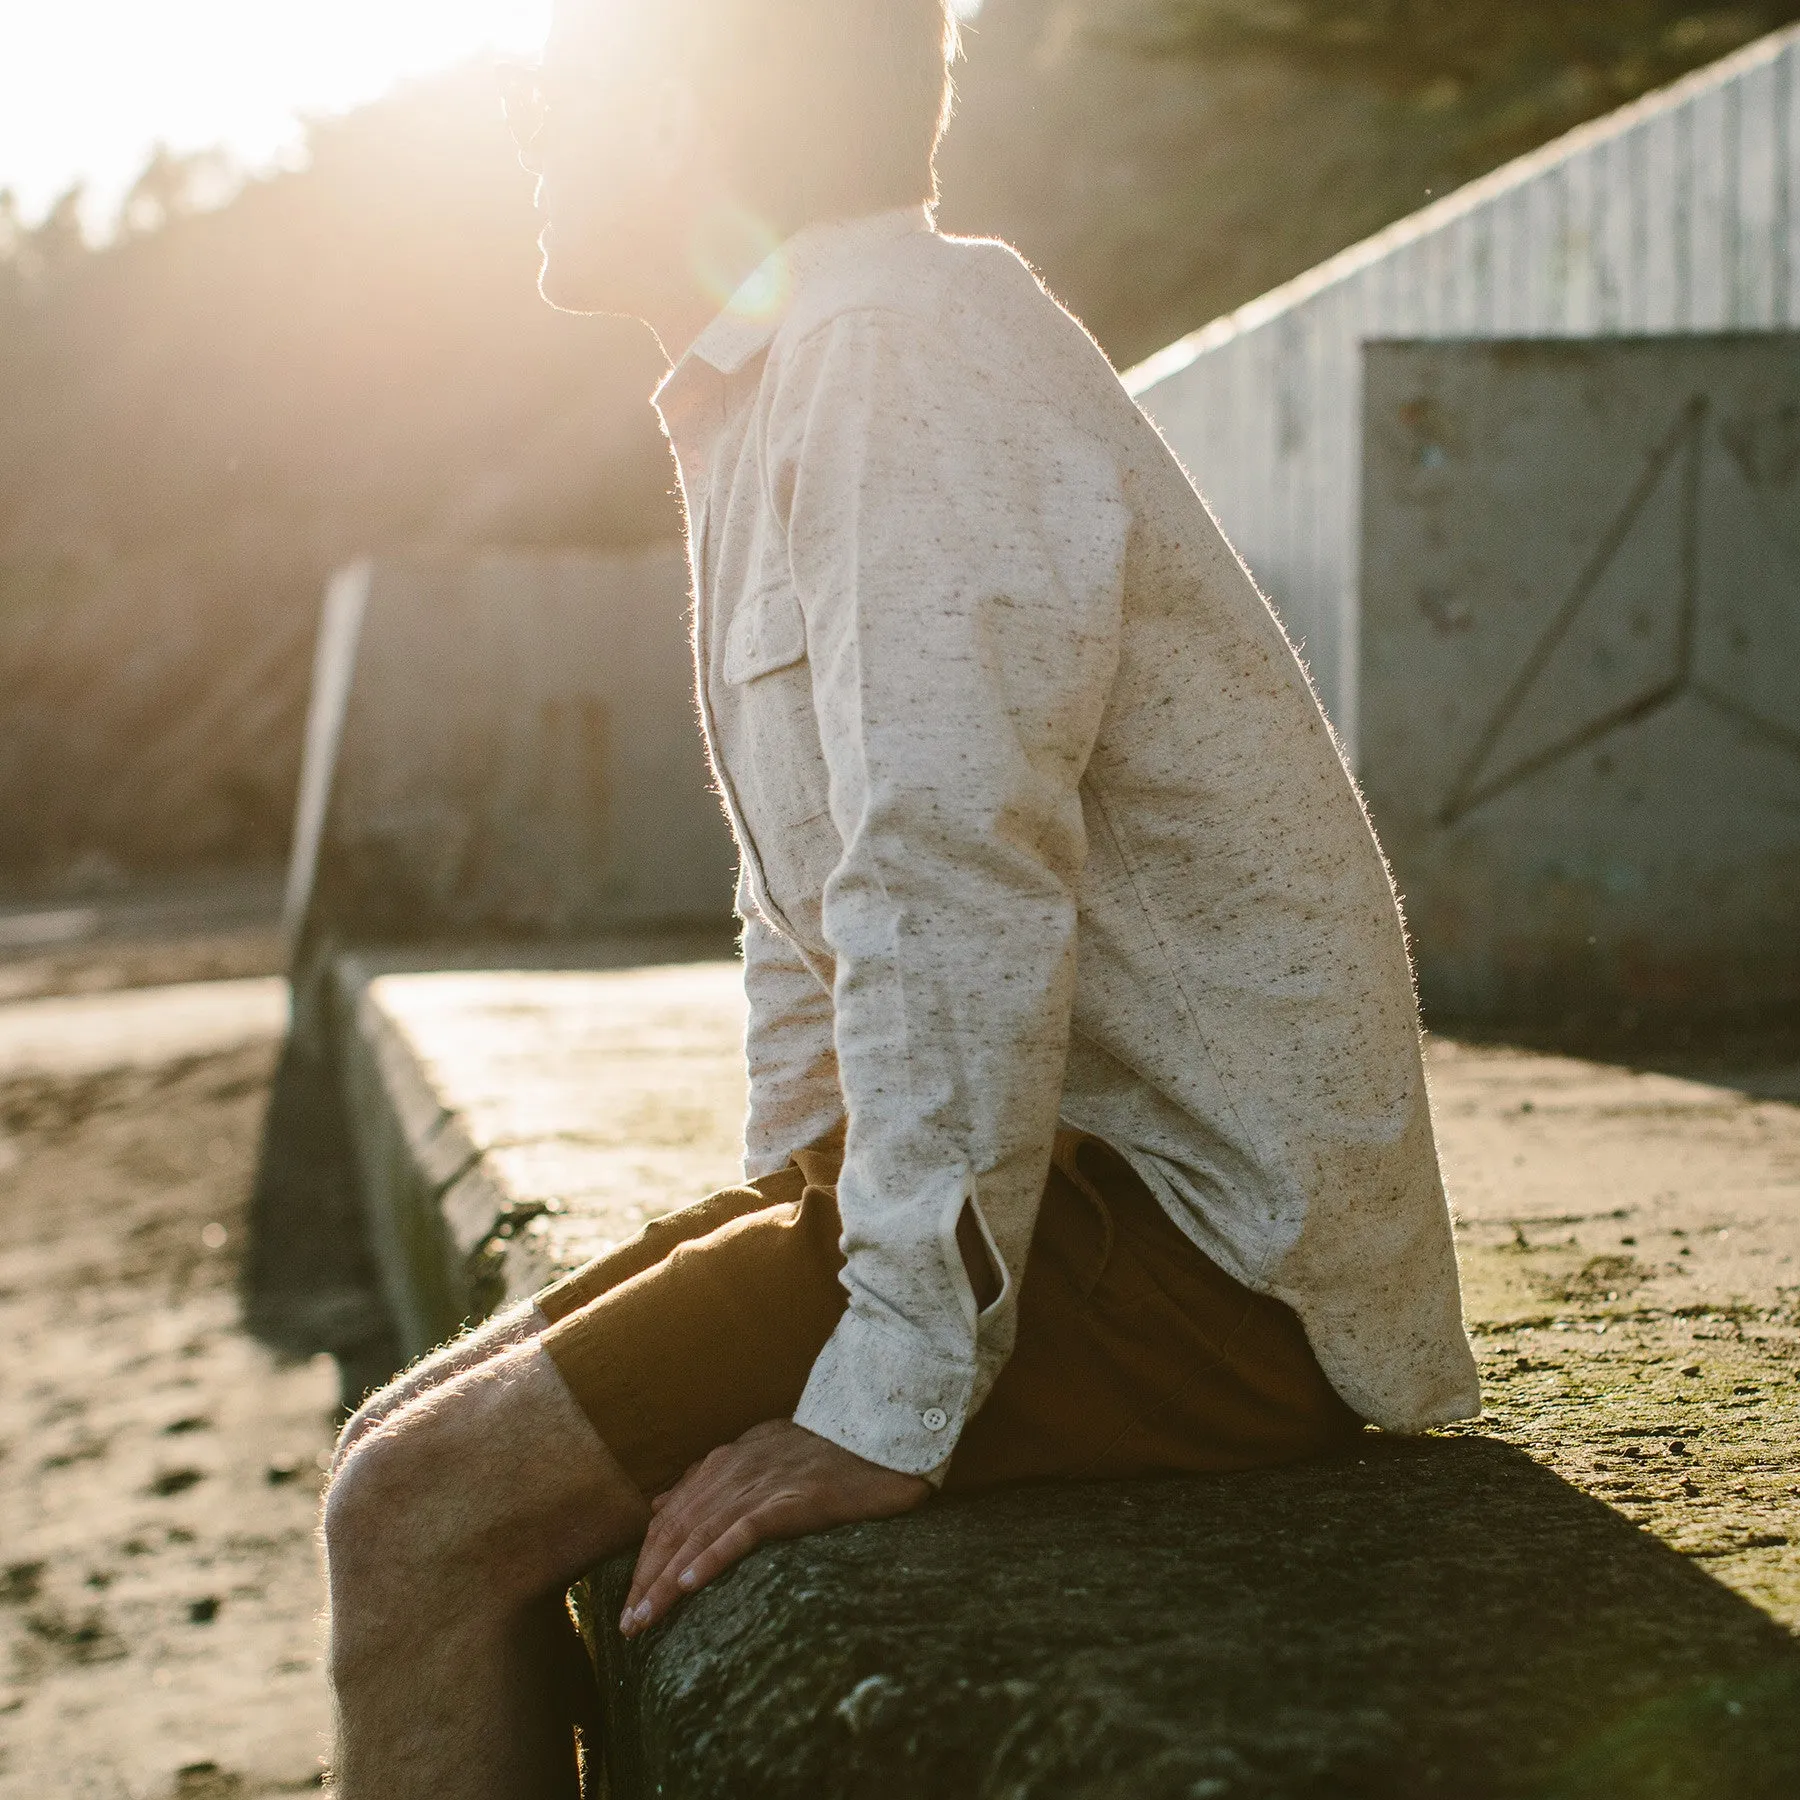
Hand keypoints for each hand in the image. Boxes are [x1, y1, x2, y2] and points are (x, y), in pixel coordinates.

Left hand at [619, 1419, 929, 1635]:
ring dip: (665, 1580)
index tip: (630, 1601)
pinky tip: (690, 1584)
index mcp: (728, 1462)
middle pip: (676, 1530)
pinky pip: (744, 1530)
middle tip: (627, 1626)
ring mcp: (763, 1485)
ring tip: (644, 1619)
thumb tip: (662, 1501)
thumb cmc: (828, 1451)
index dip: (646, 1560)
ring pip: (700, 1535)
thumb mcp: (760, 1453)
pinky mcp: (793, 1500)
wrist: (883, 1434)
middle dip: (645, 1579)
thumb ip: (713, 1477)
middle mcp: (735, 1470)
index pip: (672, 1517)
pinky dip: (713, 1556)